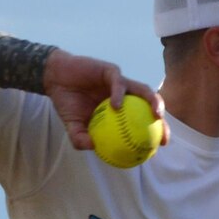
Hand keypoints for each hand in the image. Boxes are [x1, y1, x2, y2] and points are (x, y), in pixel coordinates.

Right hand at [42, 50, 168, 152]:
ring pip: (142, 89)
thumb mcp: (72, 125)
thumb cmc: (68, 103)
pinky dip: (119, 94)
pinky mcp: (110, 71)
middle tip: (163, 134)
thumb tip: (92, 147)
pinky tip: (116, 106)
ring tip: (155, 115)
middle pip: (150, 105)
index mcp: (122, 109)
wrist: (54, 80)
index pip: (144, 120)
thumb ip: (80, 137)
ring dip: (152, 101)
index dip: (156, 132)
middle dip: (162, 119)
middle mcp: (125, 95)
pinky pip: (118, 82)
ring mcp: (119, 82)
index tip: (160, 146)